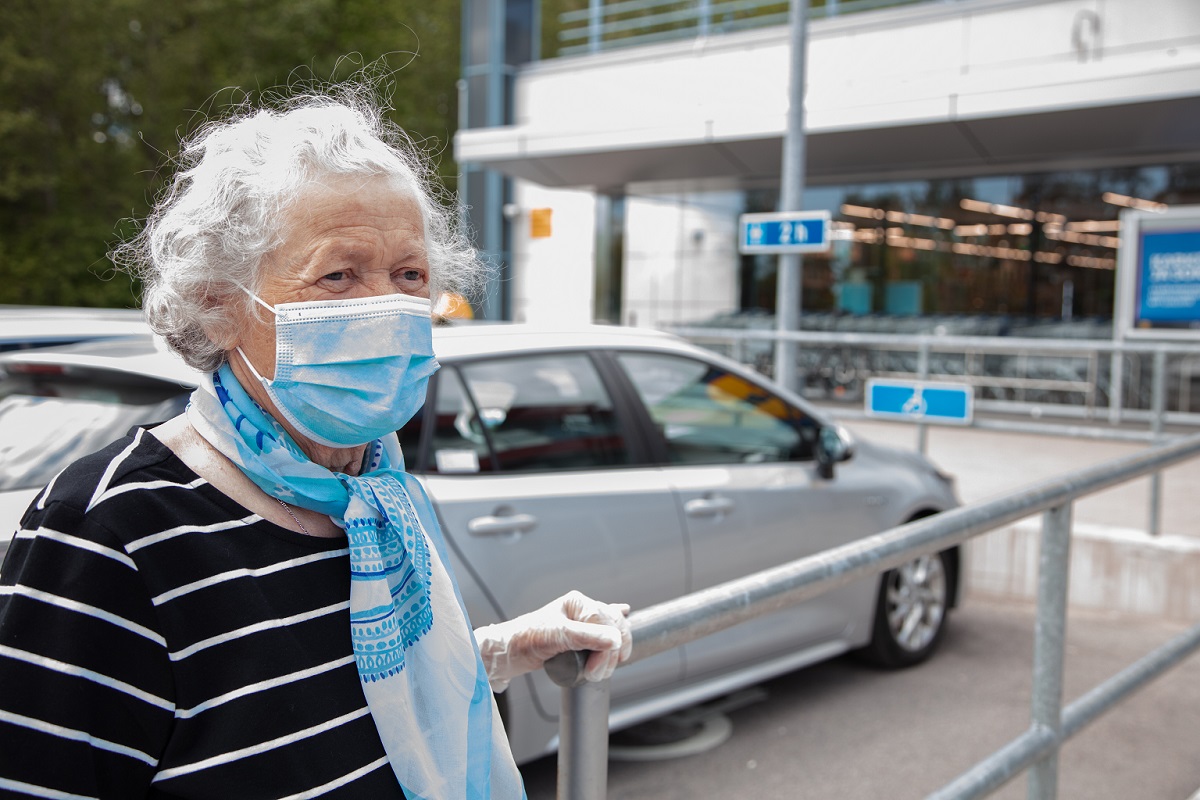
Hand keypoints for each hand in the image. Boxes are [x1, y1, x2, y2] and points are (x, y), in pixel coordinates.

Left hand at [474, 590, 632, 691]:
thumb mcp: (557, 637)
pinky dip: (614, 625)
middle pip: (614, 628)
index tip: (597, 670)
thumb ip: (587, 637)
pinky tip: (624, 614)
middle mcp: (581, 610)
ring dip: (612, 654)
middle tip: (597, 674)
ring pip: (612, 633)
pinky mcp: (579, 635)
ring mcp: (581, 622)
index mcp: (577, 603)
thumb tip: (616, 640)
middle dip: (610, 654)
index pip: (608, 622)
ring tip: (598, 671)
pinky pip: (604, 626)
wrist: (507, 653)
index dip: (608, 649)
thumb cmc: (525, 640)